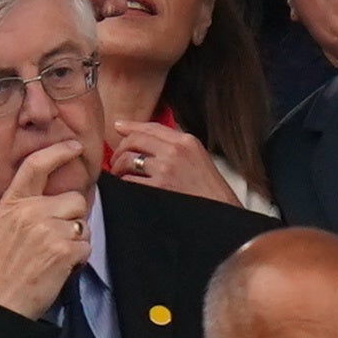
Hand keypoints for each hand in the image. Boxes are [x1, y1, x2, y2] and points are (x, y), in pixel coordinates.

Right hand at [0, 140, 91, 318]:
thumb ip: (14, 207)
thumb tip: (18, 191)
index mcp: (12, 203)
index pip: (35, 166)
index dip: (58, 152)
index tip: (73, 146)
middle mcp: (30, 212)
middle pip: (74, 200)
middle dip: (73, 218)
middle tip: (57, 238)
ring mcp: (47, 229)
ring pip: (83, 224)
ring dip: (76, 240)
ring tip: (55, 255)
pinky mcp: (63, 249)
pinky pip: (86, 246)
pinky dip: (78, 259)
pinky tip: (60, 267)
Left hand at [109, 120, 239, 205]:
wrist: (221, 211)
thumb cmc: (209, 190)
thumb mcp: (198, 158)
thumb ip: (177, 146)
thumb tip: (149, 140)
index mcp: (186, 142)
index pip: (151, 127)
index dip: (130, 127)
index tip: (118, 127)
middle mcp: (175, 151)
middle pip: (135, 141)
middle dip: (119, 150)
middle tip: (116, 161)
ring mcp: (165, 170)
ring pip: (128, 160)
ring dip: (118, 168)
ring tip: (120, 175)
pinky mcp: (158, 188)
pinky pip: (129, 181)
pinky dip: (123, 183)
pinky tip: (125, 187)